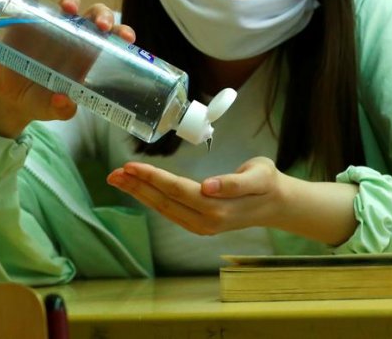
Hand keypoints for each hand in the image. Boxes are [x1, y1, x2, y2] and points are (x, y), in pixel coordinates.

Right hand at [0, 0, 135, 137]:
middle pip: (95, 17)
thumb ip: (62, 109)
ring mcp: (51, 27)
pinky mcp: (27, 23)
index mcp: (89, 54)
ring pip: (67, 6)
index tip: (127, 38)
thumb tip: (63, 101)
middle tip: (101, 27)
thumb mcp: (54, 111)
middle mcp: (75, 36)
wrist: (11, 99)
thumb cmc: (43, 101)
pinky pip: (32, 1)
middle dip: (102, 16)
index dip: (122, 33)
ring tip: (67, 8)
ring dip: (71, 1)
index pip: (112, 38)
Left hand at [106, 157, 284, 235]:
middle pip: (164, 201)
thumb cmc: (268, 183)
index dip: (152, 178)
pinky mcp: (199, 224)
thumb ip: (234, 182)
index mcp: (218, 208)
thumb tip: (208, 187)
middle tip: (113, 173)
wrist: (278, 204)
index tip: (130, 166)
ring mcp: (201, 225)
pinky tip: (139, 190)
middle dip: (137, 186)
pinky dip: (151, 199)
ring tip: (119, 179)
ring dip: (140, 193)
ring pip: (163, 208)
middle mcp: (206, 221)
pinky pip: (170, 211)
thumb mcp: (259, 176)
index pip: (177, 190)